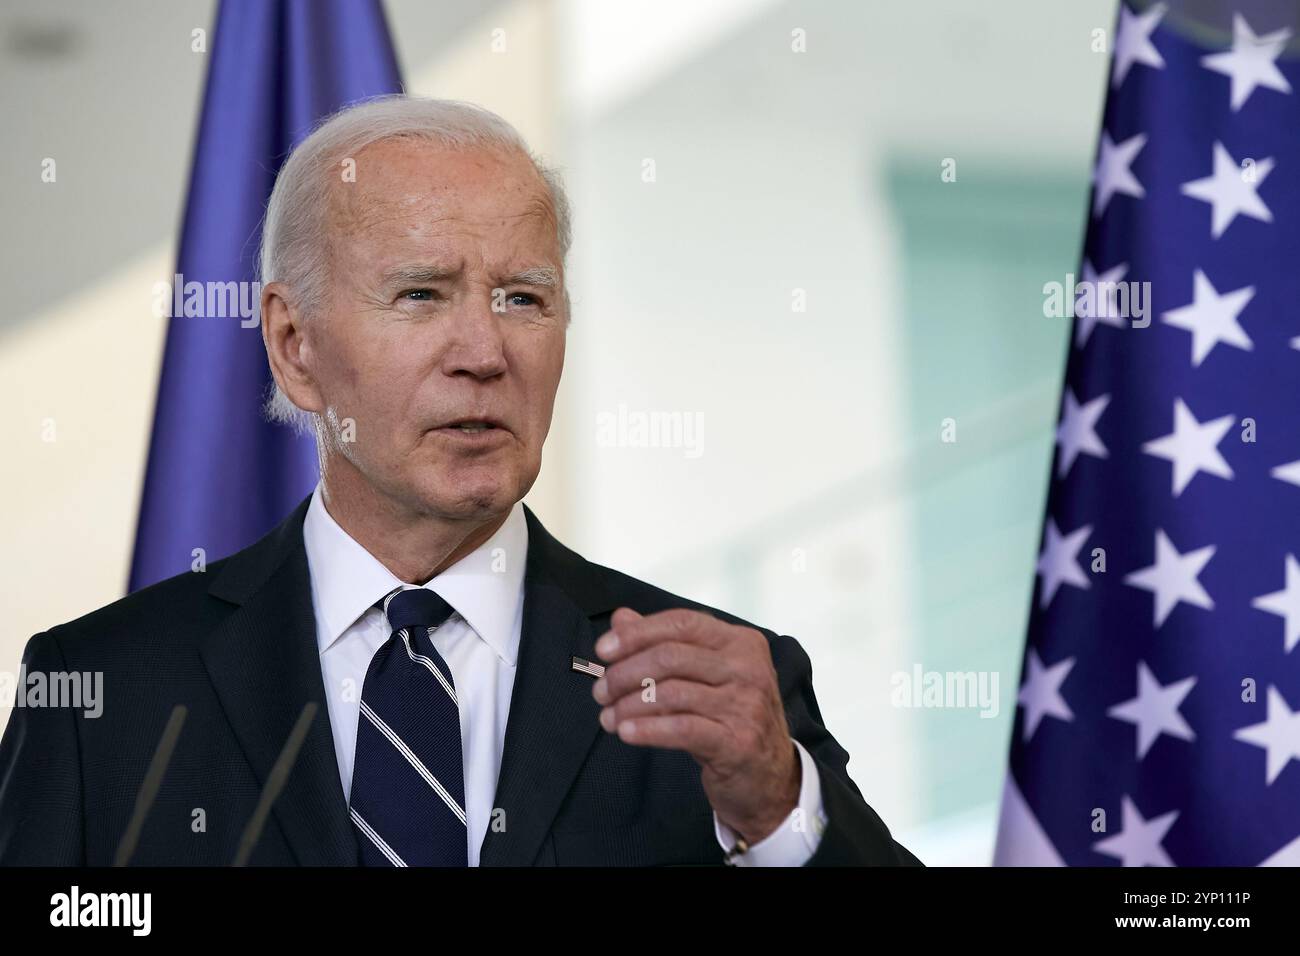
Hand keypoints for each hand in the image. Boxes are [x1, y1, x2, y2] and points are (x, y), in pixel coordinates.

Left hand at [591, 607, 800, 843]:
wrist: (770, 777)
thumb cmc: (730, 720)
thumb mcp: (702, 678)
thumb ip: (664, 645)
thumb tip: (621, 619)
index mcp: (740, 642)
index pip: (682, 624)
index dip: (638, 634)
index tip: (603, 650)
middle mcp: (747, 667)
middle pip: (671, 657)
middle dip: (625, 673)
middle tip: (600, 692)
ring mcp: (746, 704)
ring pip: (671, 693)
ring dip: (629, 705)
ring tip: (608, 717)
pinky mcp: (737, 741)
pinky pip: (681, 729)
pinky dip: (647, 729)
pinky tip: (625, 731)